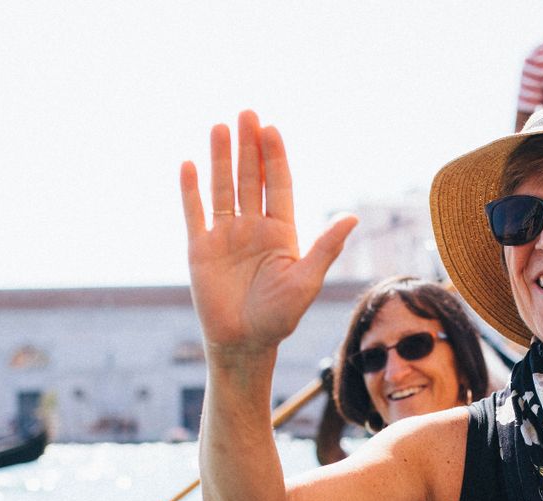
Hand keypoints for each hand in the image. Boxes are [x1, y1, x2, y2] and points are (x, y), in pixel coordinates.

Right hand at [179, 110, 356, 360]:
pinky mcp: (200, 249)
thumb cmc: (279, 318)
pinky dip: (191, 190)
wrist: (244, 345)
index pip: (278, 185)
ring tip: (219, 127)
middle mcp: (253, 228)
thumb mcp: (306, 282)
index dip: (274, 157)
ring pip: (222, 188)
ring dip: (220, 159)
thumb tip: (352, 216)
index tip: (271, 129)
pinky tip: (189, 164)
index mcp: (281, 232)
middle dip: (248, 147)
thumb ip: (325, 247)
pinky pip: (195, 213)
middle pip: (249, 178)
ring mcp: (225, 236)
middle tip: (246, 113)